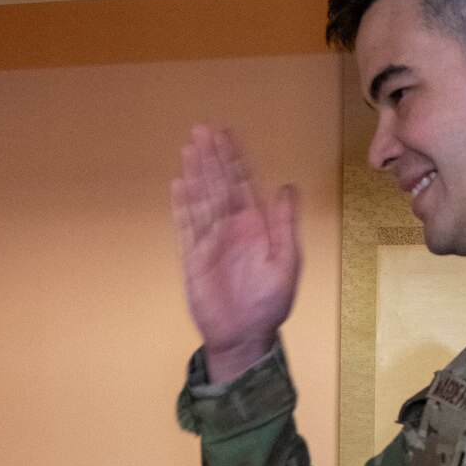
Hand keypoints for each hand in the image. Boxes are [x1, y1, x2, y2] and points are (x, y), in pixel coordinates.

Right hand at [171, 124, 300, 385]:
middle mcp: (230, 227)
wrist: (244, 337)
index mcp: (255, 225)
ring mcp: (210, 241)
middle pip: (218, 183)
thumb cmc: (269, 305)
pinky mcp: (192, 258)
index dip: (233, 157)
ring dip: (196, 173)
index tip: (225, 133)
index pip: (241, 182)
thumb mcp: (286, 263)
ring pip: (201, 199)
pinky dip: (182, 205)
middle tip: (202, 128)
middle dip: (211, 156)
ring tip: (189, 147)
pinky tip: (178, 184)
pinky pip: (186, 226)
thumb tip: (286, 186)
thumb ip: (285, 224)